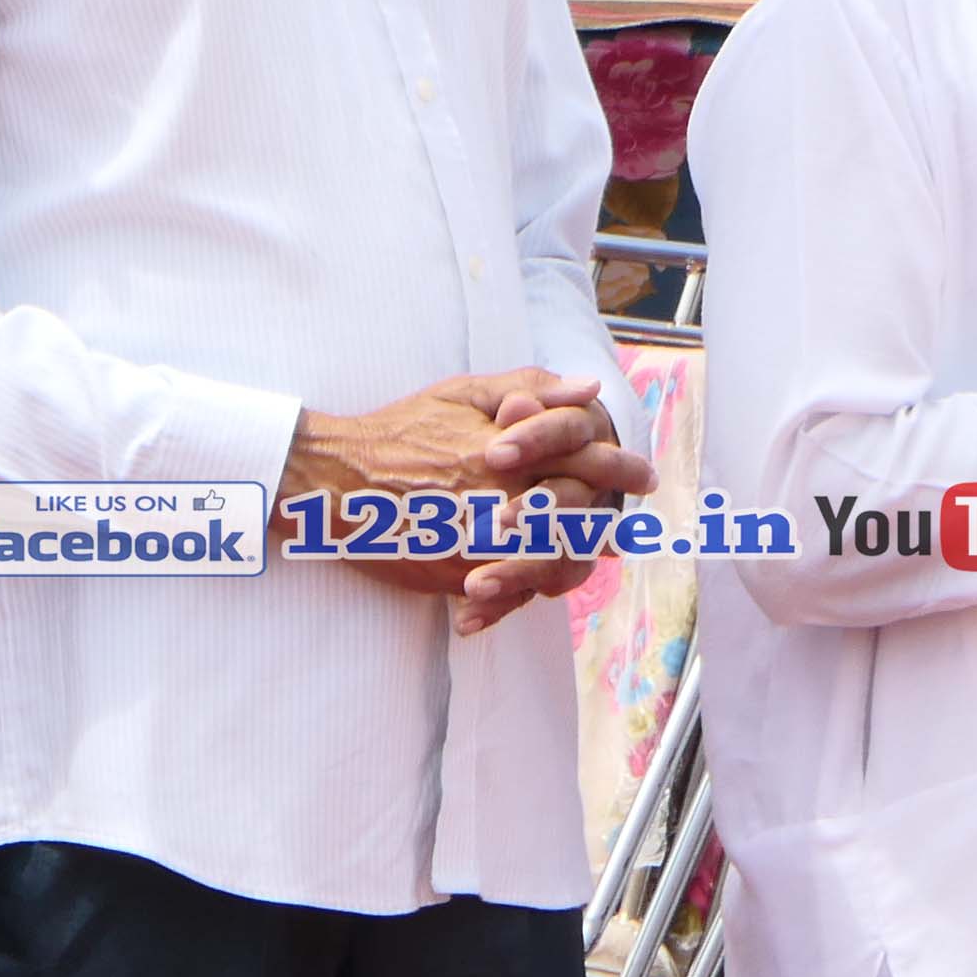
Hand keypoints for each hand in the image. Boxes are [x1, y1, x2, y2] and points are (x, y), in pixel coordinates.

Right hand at [286, 371, 643, 598]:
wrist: (332, 481)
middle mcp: (499, 497)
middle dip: (607, 521)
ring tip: (589, 558)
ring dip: (576, 559)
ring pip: (552, 559)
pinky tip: (541, 584)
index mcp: (507, 449)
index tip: (644, 478)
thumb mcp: (459, 394)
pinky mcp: (457, 573)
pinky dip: (529, 589)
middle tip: (625, 531)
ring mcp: (480, 541)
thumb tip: (589, 389)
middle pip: (578, 516)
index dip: (619, 468)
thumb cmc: (396, 431)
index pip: (581, 459)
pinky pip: (509, 588)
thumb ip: (528, 387)